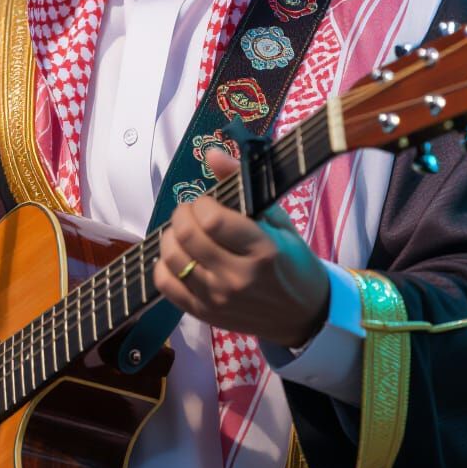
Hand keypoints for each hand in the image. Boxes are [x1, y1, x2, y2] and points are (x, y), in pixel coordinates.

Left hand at [152, 152, 330, 347]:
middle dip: (182, 214)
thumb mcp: (278, 219)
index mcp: (262, 250)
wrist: (302, 314)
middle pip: (186, 237)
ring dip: (170, 237)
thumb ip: (242, 183)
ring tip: (185, 233)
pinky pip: (166, 286)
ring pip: (171, 260)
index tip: (208, 202)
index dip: (201, 203)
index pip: (212, 221)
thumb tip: (212, 153)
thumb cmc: (291, 260)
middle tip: (192, 212)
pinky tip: (178, 256)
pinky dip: (164, 266)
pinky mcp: (205, 315)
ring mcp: (219, 299)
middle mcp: (238, 277)